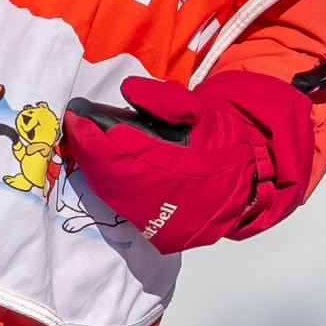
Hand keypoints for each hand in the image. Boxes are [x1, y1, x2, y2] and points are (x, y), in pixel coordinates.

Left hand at [58, 71, 319, 256]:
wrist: (251, 181)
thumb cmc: (224, 141)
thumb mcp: (204, 112)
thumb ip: (168, 101)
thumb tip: (128, 90)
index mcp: (182, 168)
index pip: (125, 153)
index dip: (95, 138)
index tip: (76, 117)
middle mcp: (170, 200)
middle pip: (113, 177)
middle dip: (89, 152)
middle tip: (74, 128)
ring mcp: (165, 221)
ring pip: (115, 196)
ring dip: (94, 170)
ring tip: (81, 144)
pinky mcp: (162, 234)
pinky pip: (125, 209)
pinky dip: (108, 187)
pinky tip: (98, 169)